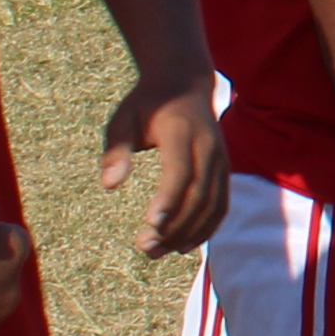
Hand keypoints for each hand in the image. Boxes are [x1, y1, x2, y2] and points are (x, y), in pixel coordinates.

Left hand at [101, 72, 228, 256]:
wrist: (184, 83)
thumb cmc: (147, 104)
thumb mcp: (123, 119)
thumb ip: (115, 150)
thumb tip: (109, 185)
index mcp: (182, 131)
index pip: (180, 171)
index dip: (168, 199)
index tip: (149, 224)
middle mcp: (208, 146)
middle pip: (199, 193)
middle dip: (175, 225)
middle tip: (145, 248)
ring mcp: (221, 158)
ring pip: (214, 203)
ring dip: (189, 232)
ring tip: (160, 252)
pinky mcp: (225, 168)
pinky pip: (222, 203)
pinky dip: (207, 227)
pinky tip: (184, 245)